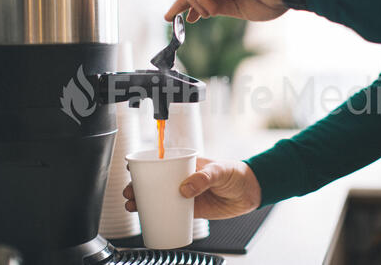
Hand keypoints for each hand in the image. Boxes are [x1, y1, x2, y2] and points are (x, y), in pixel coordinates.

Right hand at [123, 158, 261, 219]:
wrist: (251, 192)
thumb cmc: (237, 173)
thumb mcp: (220, 170)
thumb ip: (203, 177)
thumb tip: (184, 189)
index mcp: (187, 163)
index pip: (162, 161)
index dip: (144, 164)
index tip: (131, 169)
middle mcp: (183, 178)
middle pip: (155, 181)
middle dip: (138, 186)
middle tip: (130, 192)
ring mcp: (186, 194)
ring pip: (159, 197)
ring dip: (144, 201)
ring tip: (133, 206)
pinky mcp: (192, 209)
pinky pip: (170, 212)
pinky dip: (158, 215)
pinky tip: (148, 219)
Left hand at [164, 0, 287, 22]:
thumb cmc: (272, 1)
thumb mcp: (239, 9)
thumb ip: (221, 7)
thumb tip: (204, 11)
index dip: (192, 3)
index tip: (187, 18)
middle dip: (182, 0)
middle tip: (170, 17)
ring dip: (193, 1)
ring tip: (204, 15)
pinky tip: (210, 10)